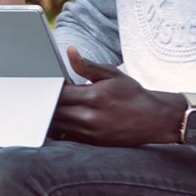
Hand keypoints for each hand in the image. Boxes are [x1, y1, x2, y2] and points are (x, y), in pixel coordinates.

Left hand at [48, 47, 180, 145]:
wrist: (154, 119)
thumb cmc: (132, 94)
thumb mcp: (111, 74)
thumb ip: (87, 66)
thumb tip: (70, 51)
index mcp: (93, 96)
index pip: (58, 93)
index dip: (48, 88)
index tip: (44, 84)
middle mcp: (89, 117)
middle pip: (54, 111)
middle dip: (46, 103)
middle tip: (40, 95)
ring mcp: (91, 133)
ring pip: (58, 126)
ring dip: (51, 117)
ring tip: (47, 107)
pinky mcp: (93, 143)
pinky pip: (68, 137)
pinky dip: (60, 129)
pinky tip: (59, 121)